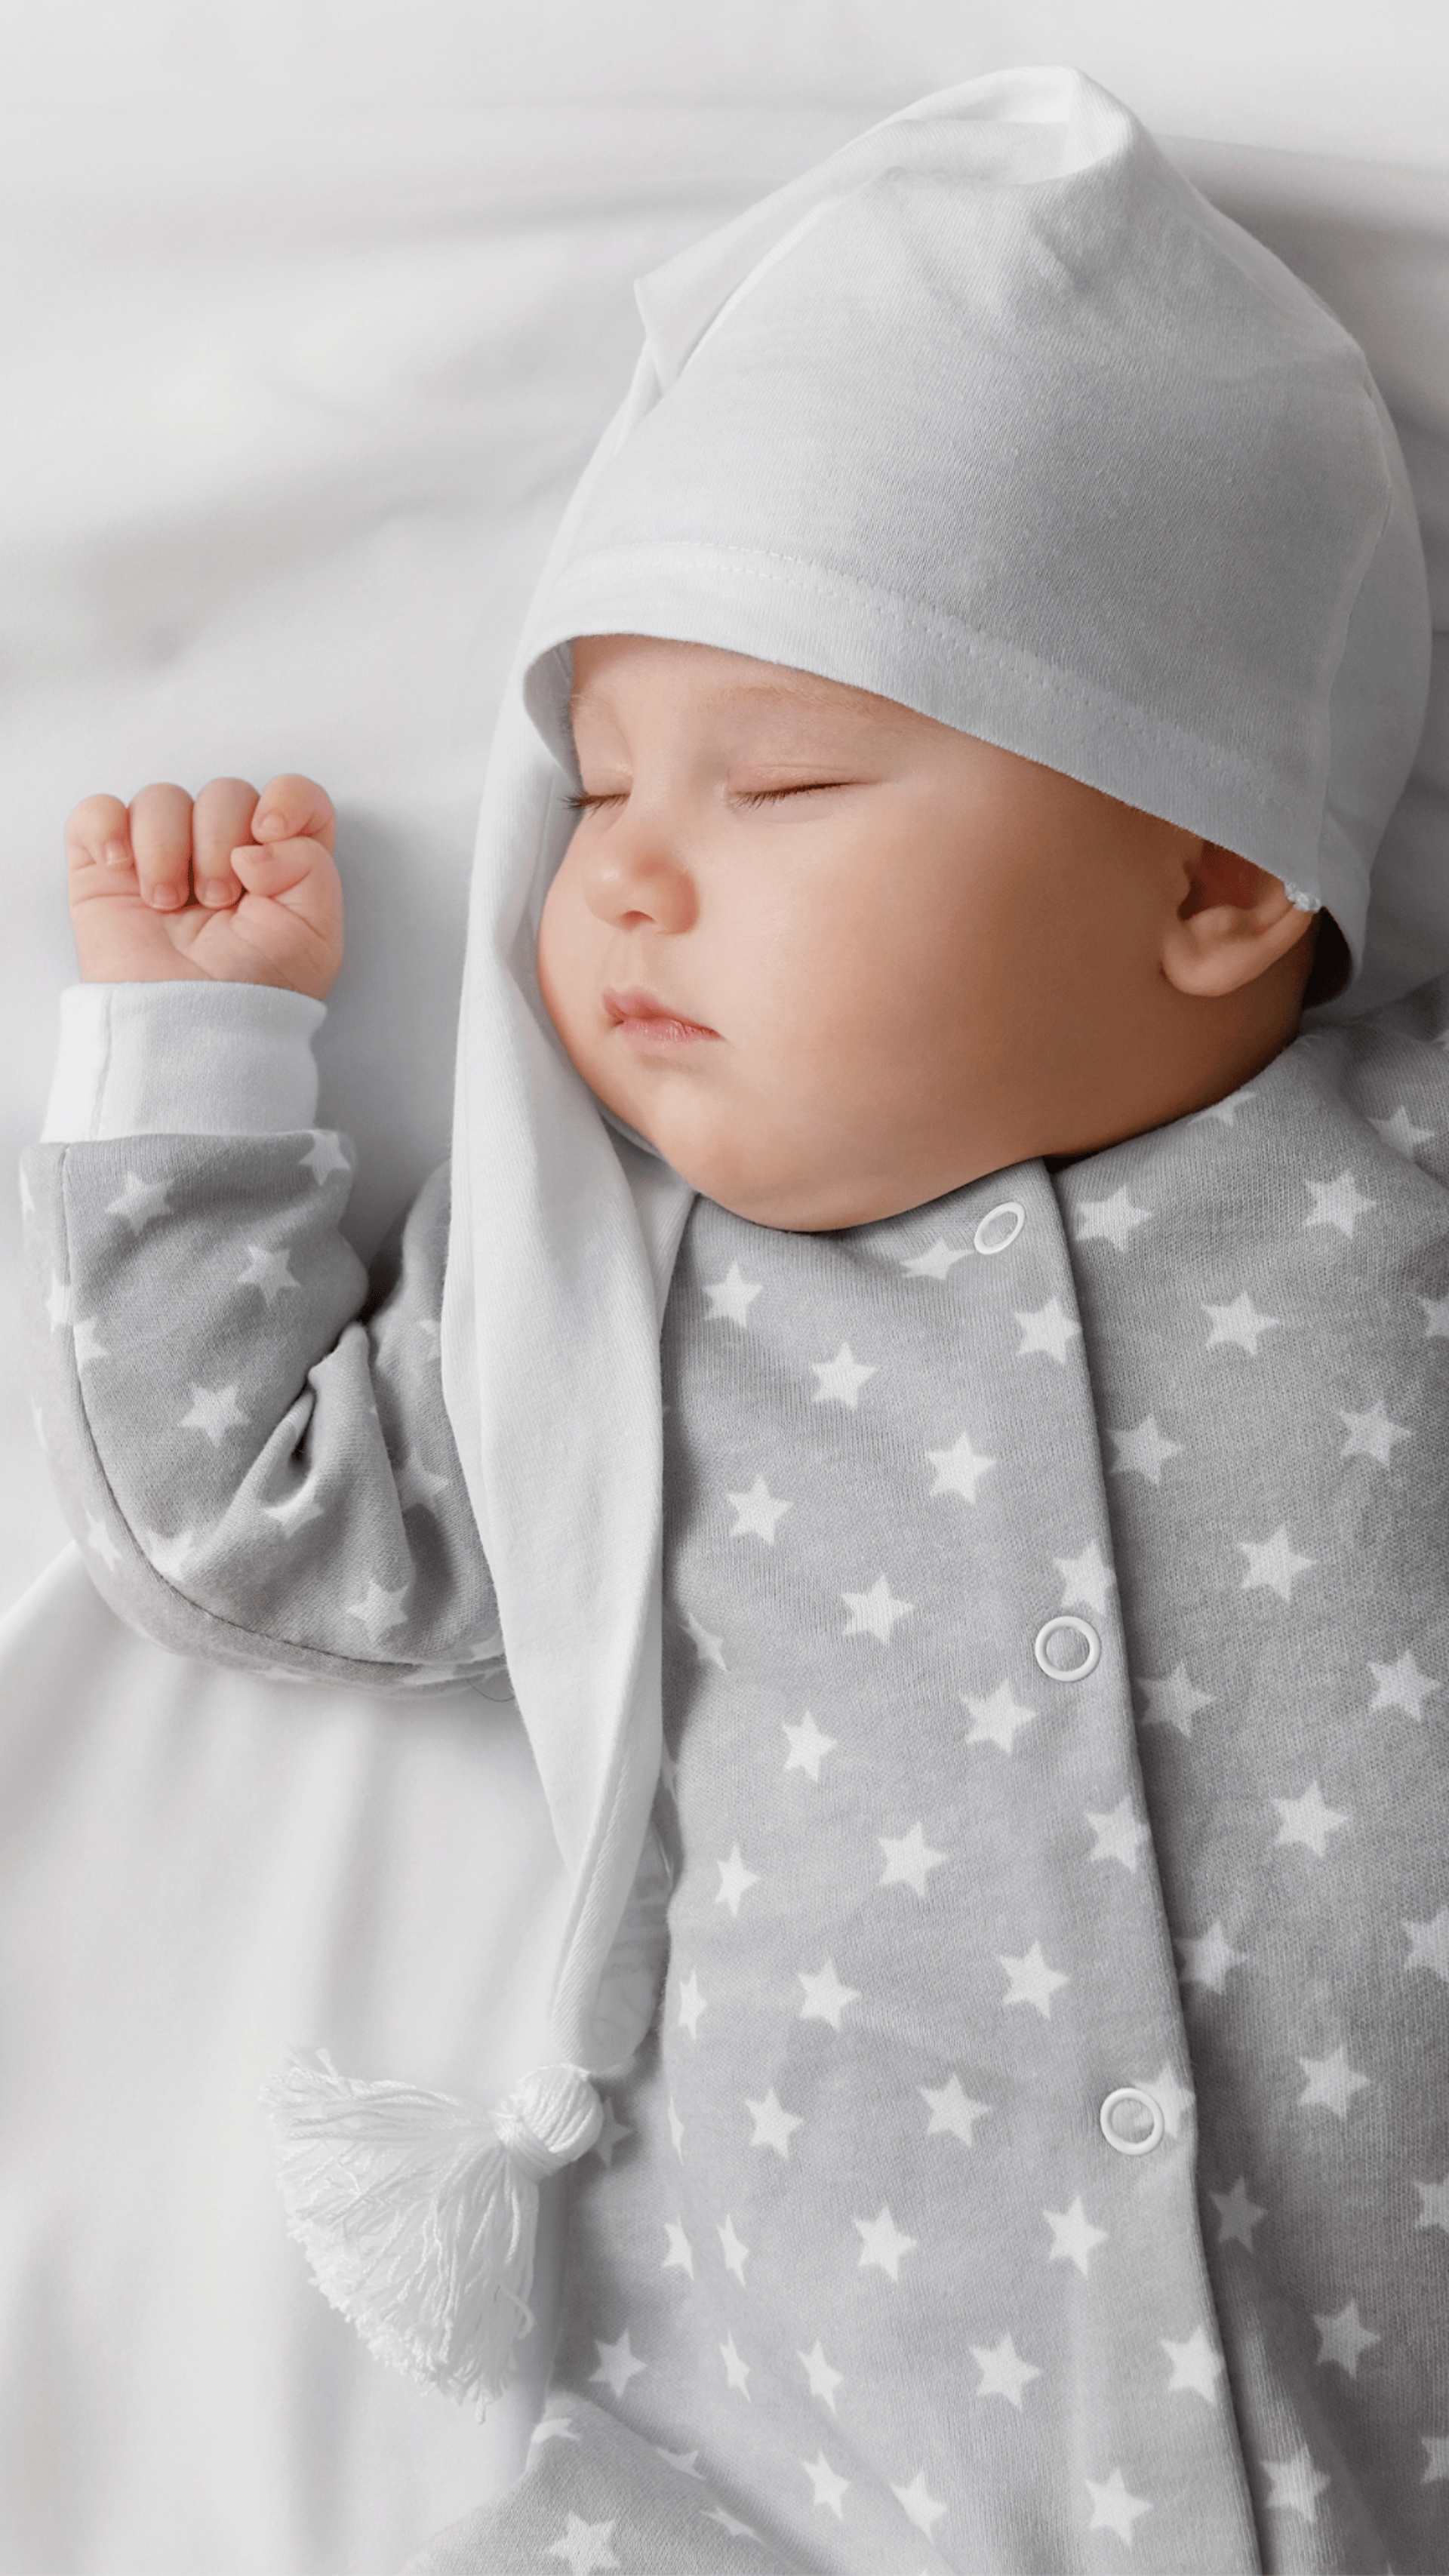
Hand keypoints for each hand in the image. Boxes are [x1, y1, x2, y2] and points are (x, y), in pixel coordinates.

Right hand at [65, 774, 343, 996]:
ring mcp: (162, 857)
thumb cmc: (254, 993)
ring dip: (166, 848)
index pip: (293, 796)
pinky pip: (97, 813)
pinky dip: (106, 828)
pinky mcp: (106, 871)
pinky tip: (121, 868)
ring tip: (168, 904)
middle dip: (219, 842)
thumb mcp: (315, 934)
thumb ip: (311, 866)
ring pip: (162, 798)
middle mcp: (222, 852)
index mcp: (279, 863)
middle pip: (225, 793)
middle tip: (215, 901)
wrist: (191, 1030)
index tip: (270, 833)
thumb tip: (255, 842)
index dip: (287, 800)